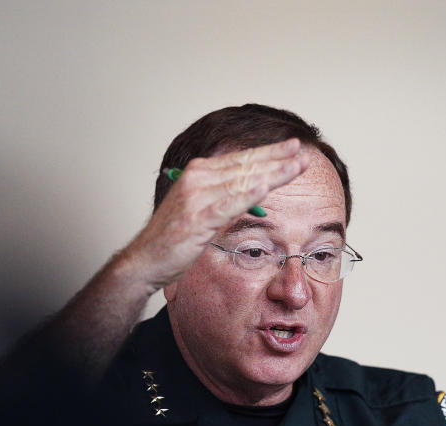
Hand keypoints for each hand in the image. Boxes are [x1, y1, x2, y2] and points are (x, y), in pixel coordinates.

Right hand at [124, 138, 310, 290]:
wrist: (146, 259)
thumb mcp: (204, 209)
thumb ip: (227, 197)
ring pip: (243, 181)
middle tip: (300, 148)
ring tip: (296, 166)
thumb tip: (257, 190)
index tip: (291, 146)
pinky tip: (266, 188)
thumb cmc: (176, 237)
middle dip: (276, 156)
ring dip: (272, 173)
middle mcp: (197, 178)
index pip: (240, 158)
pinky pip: (228, 204)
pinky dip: (248, 196)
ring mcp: (196, 197)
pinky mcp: (197, 218)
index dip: (268, 151)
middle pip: (245, 165)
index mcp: (199, 172)